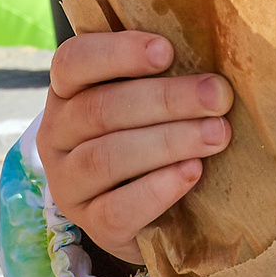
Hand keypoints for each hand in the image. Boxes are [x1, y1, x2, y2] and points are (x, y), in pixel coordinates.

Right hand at [39, 31, 232, 264]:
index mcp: (67, 91)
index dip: (118, 53)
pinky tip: (193, 172)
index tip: (167, 51)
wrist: (154, 210)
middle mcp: (57, 135)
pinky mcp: (92, 225)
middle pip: (100, 110)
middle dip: (167, 100)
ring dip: (168, 142)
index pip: (73, 61)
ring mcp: (68, 184)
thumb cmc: (156, 131)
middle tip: (219, 96)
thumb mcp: (152, 99)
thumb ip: (168, 74)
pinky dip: (158, 189)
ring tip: (217, 134)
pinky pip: (117, 209)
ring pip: (106, 158)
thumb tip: (215, 56)